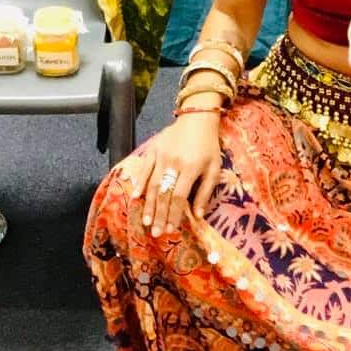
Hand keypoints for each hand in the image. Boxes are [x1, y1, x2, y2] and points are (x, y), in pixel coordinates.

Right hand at [129, 113, 221, 237]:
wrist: (197, 118)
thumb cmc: (208, 145)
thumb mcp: (214, 167)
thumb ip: (206, 191)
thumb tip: (198, 216)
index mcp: (191, 167)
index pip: (179, 196)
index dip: (174, 214)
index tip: (170, 229)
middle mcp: (174, 162)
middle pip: (164, 193)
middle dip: (159, 215)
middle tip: (155, 233)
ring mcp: (161, 155)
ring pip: (152, 184)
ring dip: (148, 205)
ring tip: (145, 222)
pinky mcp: (153, 148)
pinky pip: (144, 168)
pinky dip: (139, 183)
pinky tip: (136, 197)